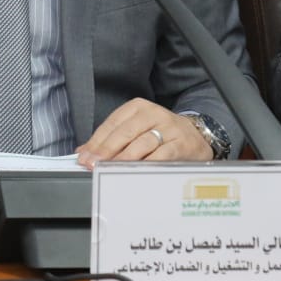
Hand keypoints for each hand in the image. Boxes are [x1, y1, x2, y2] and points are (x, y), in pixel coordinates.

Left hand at [75, 98, 211, 168]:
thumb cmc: (160, 134)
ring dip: (124, 158)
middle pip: (125, 132)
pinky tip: (136, 172)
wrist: (196, 136)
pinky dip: (148, 164)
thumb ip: (111, 140)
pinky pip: (162, 155)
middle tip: (94, 165)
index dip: (96, 142)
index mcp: (137, 108)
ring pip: (142, 143)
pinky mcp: (181, 143)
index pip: (112, 124)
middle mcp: (152, 113)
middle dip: (106, 150)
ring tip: (111, 170)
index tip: (84, 157)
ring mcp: (168, 127)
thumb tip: (83, 152)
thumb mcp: (135, 130)